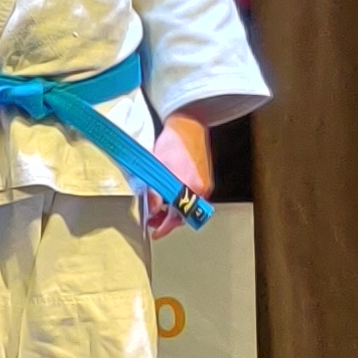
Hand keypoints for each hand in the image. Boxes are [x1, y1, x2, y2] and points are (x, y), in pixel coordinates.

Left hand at [140, 112, 212, 241]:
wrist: (188, 126)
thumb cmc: (172, 143)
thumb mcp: (156, 168)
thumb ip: (154, 191)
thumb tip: (152, 209)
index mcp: (189, 187)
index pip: (177, 217)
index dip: (165, 227)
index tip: (156, 231)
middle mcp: (200, 189)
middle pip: (184, 215)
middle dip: (168, 220)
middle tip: (153, 220)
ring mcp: (205, 185)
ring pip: (189, 207)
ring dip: (174, 211)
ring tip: (159, 209)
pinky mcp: (205, 180)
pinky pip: (193, 198)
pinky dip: (180, 202)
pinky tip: (169, 198)